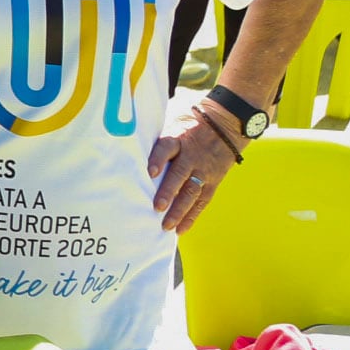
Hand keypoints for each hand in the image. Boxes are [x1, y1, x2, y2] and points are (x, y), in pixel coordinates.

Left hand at [149, 101, 245, 231]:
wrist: (225, 122)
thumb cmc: (188, 122)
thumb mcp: (172, 120)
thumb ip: (155, 134)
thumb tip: (124, 139)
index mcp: (178, 138)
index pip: (166, 148)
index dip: (158, 159)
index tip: (150, 172)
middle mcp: (192, 155)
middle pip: (179, 174)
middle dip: (168, 192)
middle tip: (157, 207)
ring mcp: (204, 170)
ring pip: (192, 191)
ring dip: (179, 210)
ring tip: (166, 225)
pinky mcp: (213, 180)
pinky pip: (203, 200)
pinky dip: (192, 216)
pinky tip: (181, 229)